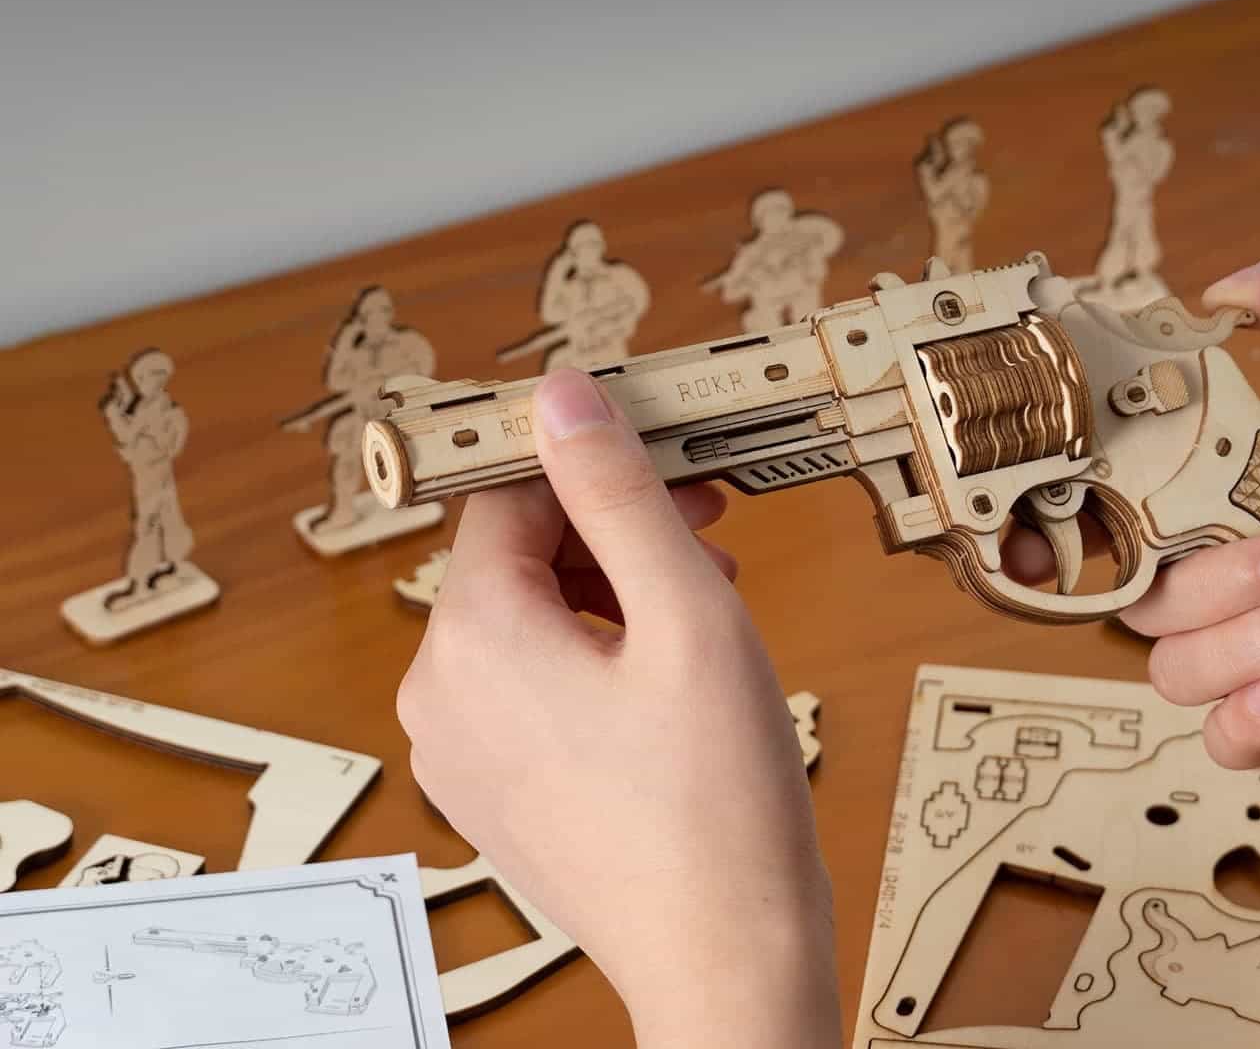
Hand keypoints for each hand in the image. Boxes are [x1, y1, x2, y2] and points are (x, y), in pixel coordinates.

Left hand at [396, 368, 837, 1046]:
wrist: (725, 955)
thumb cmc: (717, 801)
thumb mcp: (686, 612)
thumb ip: (619, 492)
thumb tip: (565, 399)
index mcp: (471, 639)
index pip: (510, 499)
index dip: (597, 471)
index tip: (673, 472)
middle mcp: (440, 696)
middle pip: (515, 562)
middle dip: (610, 536)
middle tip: (708, 541)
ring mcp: (459, 755)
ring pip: (526, 626)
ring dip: (609, 598)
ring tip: (699, 620)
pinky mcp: (491, 796)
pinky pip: (527, 692)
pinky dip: (591, 664)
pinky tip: (666, 685)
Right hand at [1012, 222, 1259, 768]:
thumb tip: (1219, 286)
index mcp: (1249, 477)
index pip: (1130, 503)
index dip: (1080, 519)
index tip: (1060, 527)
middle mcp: (1248, 562)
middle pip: (1146, 594)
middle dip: (1214, 582)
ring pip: (1176, 667)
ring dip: (1240, 645)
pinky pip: (1229, 742)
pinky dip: (1243, 725)